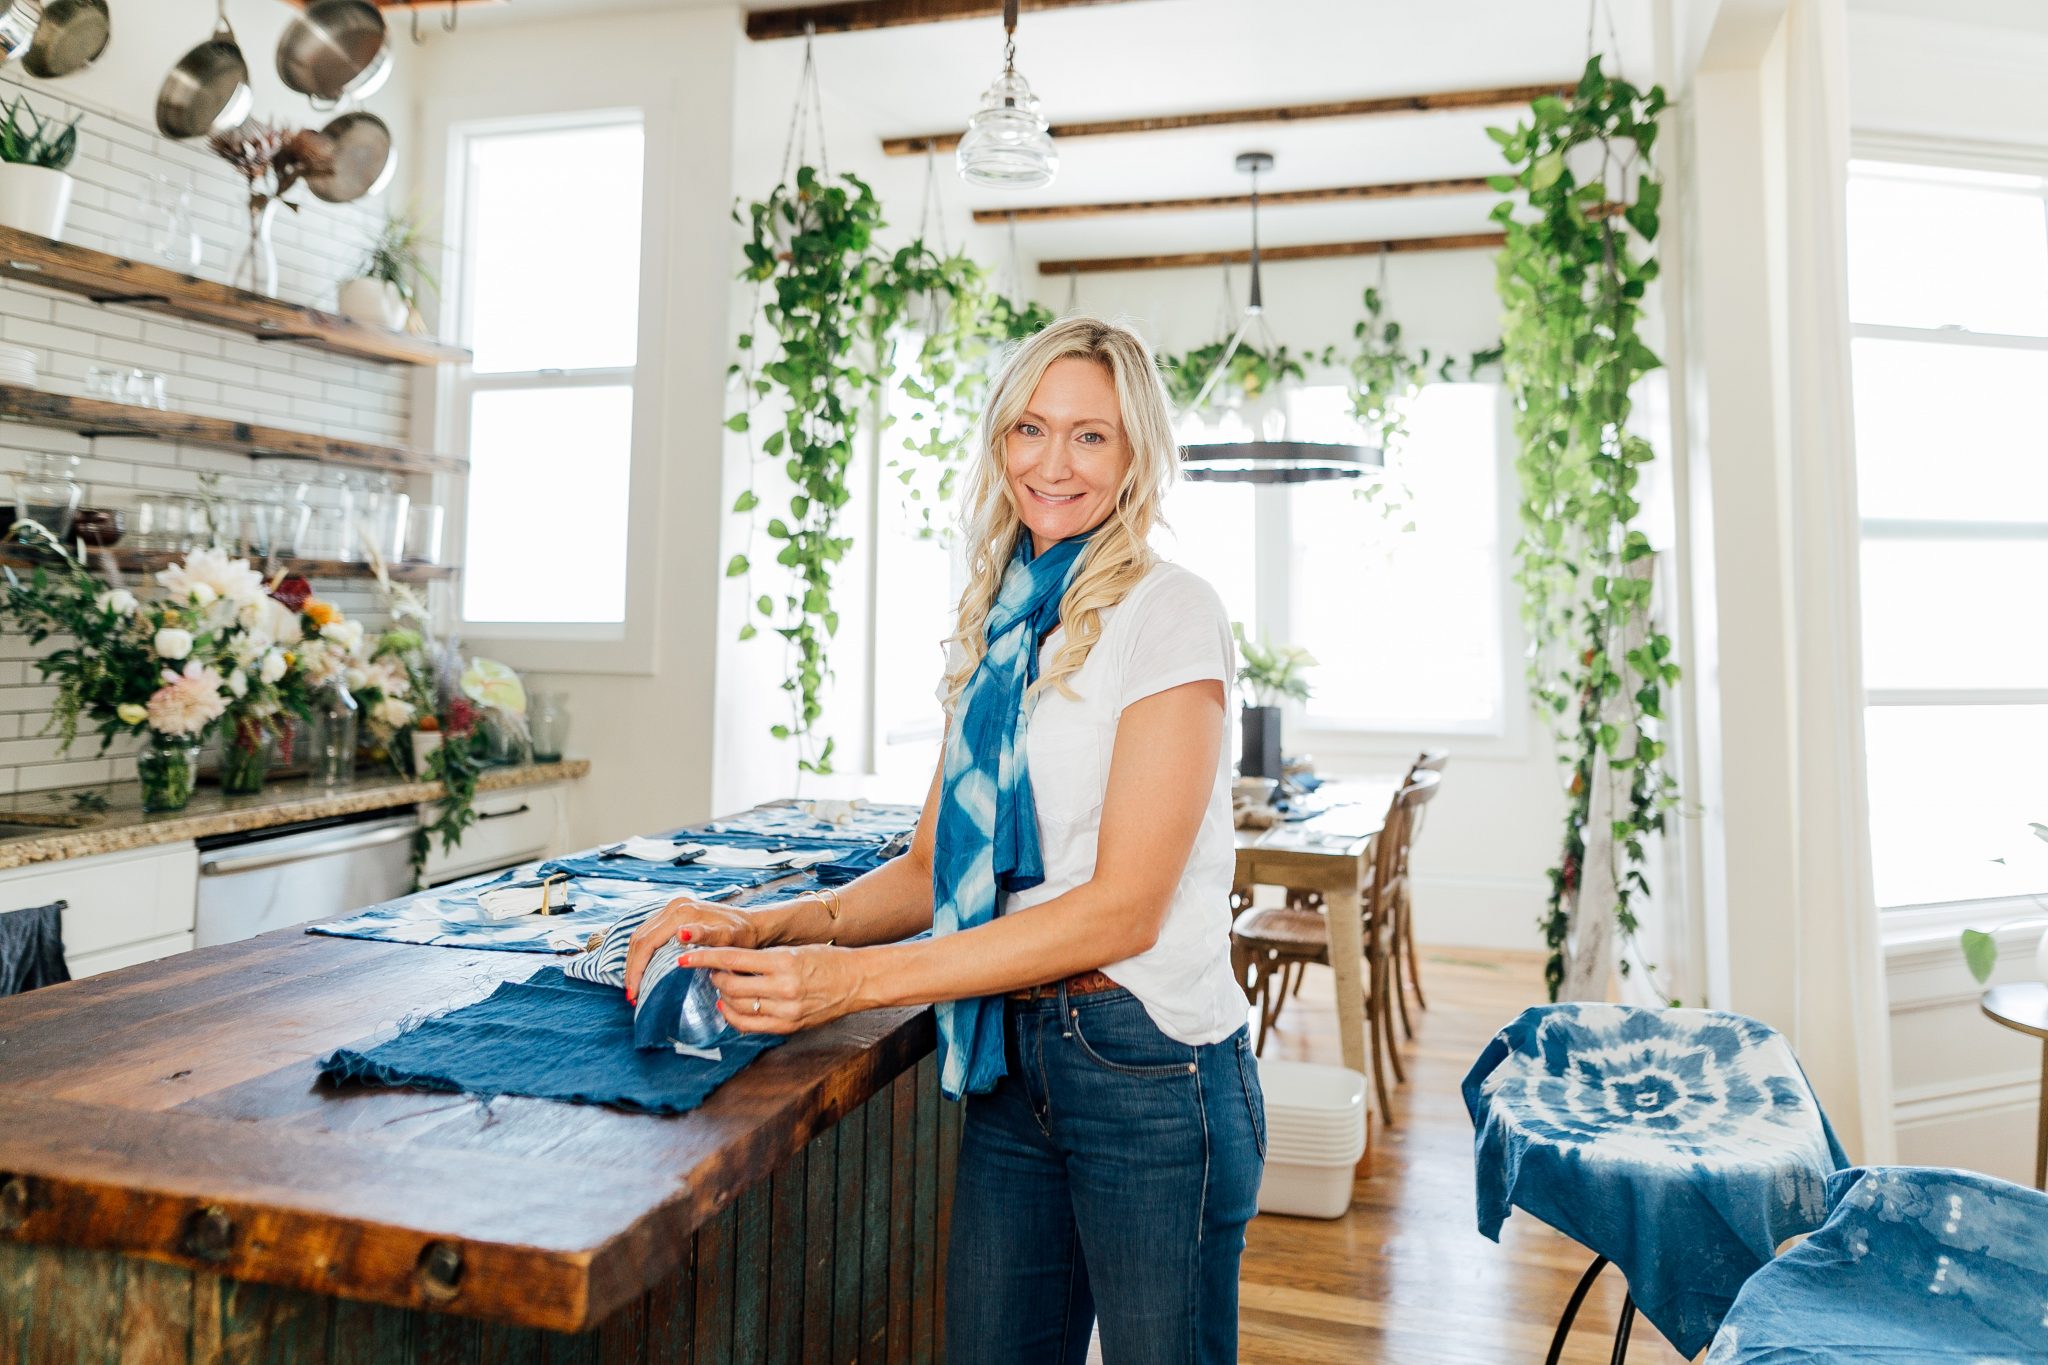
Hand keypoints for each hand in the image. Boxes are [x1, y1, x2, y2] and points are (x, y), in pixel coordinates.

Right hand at [624, 895, 758, 1003]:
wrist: (753, 924)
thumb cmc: (743, 935)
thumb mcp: (728, 937)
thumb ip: (705, 935)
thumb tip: (682, 934)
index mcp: (682, 912)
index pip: (646, 942)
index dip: (637, 969)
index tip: (635, 993)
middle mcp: (674, 906)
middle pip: (639, 939)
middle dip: (632, 968)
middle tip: (633, 995)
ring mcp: (672, 908)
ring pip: (641, 936)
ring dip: (634, 961)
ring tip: (636, 987)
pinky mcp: (674, 914)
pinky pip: (649, 934)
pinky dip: (642, 953)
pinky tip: (645, 970)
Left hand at [683, 945, 869, 1035]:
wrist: (857, 980)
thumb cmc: (827, 960)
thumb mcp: (794, 951)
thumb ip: (762, 959)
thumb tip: (727, 962)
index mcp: (784, 962)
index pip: (734, 958)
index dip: (706, 958)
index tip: (685, 957)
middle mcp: (783, 988)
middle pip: (731, 985)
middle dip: (715, 977)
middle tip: (711, 970)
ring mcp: (785, 1011)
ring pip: (737, 1006)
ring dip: (723, 995)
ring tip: (722, 986)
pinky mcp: (788, 1026)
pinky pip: (749, 1025)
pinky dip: (733, 1016)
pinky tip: (728, 1006)